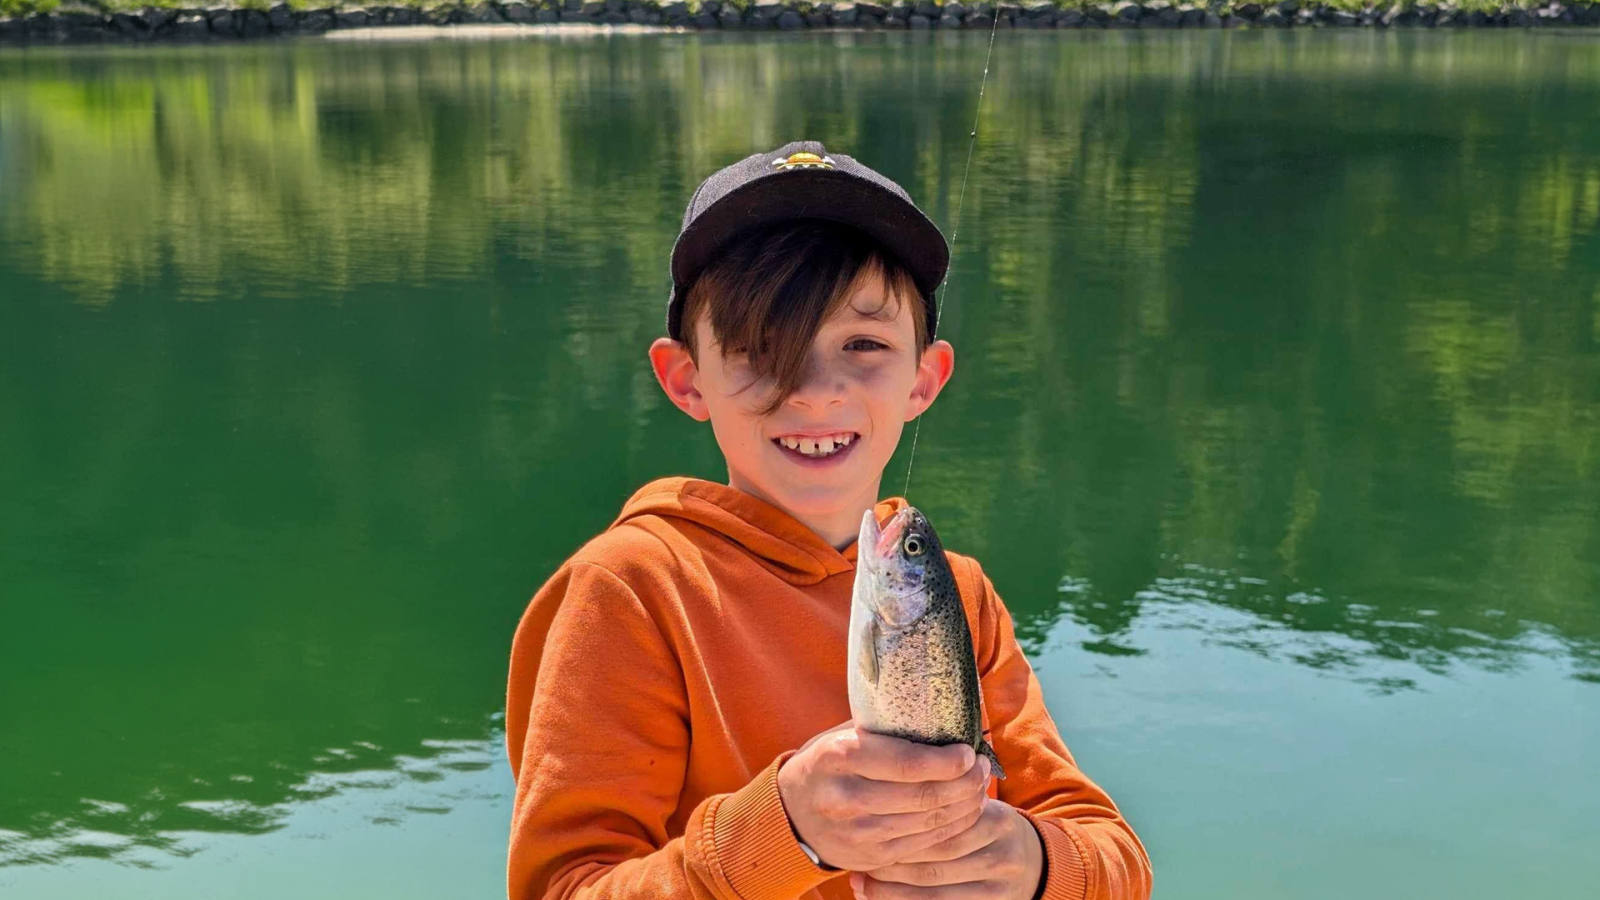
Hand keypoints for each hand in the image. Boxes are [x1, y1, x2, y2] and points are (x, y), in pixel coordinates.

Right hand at [776, 721, 991, 872]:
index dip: (945, 761)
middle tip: (981, 767)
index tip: (968, 752)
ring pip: (929, 824)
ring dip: (964, 806)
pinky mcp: (871, 858)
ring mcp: (858, 833)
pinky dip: (950, 828)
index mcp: (839, 756)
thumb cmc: (827, 764)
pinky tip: (963, 811)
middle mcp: (847, 798)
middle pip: (923, 796)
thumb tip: (944, 713)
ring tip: (979, 786)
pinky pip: (923, 846)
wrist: (791, 815)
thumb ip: (884, 728)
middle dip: (964, 782)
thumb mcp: (842, 735)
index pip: (905, 763)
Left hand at [849, 799, 1044, 899]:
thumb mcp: (975, 802)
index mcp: (997, 816)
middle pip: (938, 851)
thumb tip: (886, 777)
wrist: (1031, 862)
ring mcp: (1000, 882)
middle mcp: (1003, 850)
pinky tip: (876, 896)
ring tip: (861, 879)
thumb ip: (943, 791)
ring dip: (892, 883)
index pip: (946, 815)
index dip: (905, 816)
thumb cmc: (985, 824)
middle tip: (858, 853)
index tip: (870, 816)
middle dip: (894, 852)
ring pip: (934, 883)